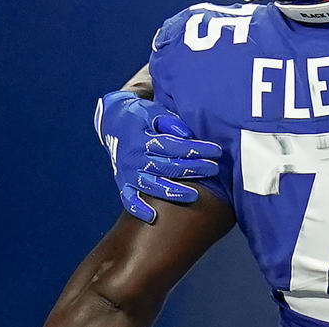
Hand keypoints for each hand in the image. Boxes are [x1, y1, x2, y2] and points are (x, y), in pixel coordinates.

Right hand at [94, 91, 221, 222]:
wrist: (113, 123)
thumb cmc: (140, 116)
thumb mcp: (153, 111)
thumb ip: (169, 121)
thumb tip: (187, 135)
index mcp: (141, 138)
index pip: (173, 146)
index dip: (196, 149)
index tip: (216, 151)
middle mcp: (133, 158)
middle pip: (167, 166)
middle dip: (193, 168)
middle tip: (214, 169)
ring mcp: (127, 172)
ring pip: (151, 185)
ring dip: (173, 192)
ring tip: (194, 195)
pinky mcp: (122, 183)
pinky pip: (128, 199)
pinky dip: (138, 209)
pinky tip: (153, 217)